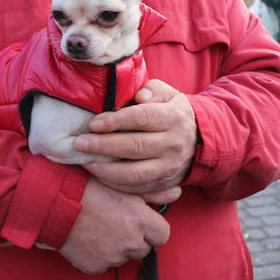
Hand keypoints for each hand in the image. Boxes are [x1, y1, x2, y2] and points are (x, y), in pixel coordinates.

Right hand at [59, 178, 169, 273]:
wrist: (55, 201)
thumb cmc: (89, 187)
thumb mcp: (123, 184)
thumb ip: (153, 193)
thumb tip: (176, 193)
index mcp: (142, 221)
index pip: (162, 235)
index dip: (151, 227)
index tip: (138, 219)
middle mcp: (131, 242)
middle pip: (143, 248)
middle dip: (134, 237)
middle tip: (115, 221)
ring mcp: (113, 257)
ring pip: (123, 256)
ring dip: (116, 246)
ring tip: (100, 226)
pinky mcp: (96, 266)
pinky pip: (104, 264)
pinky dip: (99, 254)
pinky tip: (89, 237)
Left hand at [74, 79, 195, 194]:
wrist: (200, 140)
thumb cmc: (172, 112)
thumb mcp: (168, 94)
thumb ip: (152, 90)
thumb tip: (138, 95)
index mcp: (172, 118)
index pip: (142, 119)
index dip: (115, 121)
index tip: (93, 123)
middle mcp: (172, 144)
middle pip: (135, 147)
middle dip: (103, 146)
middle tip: (80, 143)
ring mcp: (169, 167)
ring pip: (135, 174)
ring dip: (106, 170)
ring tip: (85, 161)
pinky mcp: (164, 184)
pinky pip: (137, 189)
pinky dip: (115, 184)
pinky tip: (98, 174)